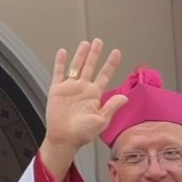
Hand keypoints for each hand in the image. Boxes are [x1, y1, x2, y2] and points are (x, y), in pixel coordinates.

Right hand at [41, 39, 126, 175]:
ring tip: (85, 43)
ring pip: (76, 66)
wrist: (64, 139)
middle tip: (99, 42)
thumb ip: (112, 107)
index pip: (104, 75)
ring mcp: (70, 88)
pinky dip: (60, 62)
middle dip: (95, 54)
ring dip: (81, 55)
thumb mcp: (101, 120)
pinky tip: (63, 52)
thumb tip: (125, 97)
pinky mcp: (57, 90)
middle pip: (90, 66)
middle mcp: (83, 89)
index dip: (110, 64)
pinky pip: (58, 73)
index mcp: (94, 95)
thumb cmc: (83, 133)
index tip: (116, 53)